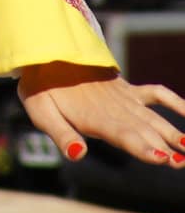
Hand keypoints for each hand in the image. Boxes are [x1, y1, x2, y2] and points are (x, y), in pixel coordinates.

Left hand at [19, 61, 184, 164]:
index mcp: (94, 116)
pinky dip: (173, 102)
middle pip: (143, 129)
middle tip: (181, 162)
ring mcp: (122, 97)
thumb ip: (62, 134)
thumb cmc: (40, 88)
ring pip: (152, 117)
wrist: (45, 50)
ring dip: (171, 132)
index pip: (122, 135)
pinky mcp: (125, 89)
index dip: (143, 147)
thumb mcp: (41, 112)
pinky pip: (155, 94)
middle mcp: (113, 107)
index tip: (162, 158)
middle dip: (164, 146)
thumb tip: (79, 155)